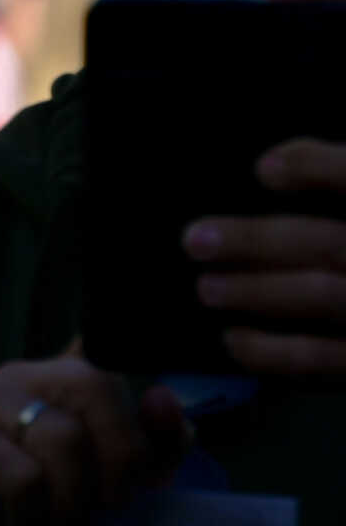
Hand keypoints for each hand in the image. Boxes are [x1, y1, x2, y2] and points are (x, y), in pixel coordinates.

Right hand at [0, 354, 186, 525]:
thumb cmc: (58, 519)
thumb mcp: (120, 483)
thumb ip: (154, 444)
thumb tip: (164, 400)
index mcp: (59, 380)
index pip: (112, 372)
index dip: (134, 434)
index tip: (129, 486)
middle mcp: (18, 376)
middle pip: (92, 386)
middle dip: (116, 460)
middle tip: (100, 508)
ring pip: (61, 436)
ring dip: (70, 497)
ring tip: (52, 519)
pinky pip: (22, 475)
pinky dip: (31, 512)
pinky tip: (16, 523)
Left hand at [188, 137, 345, 380]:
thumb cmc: (342, 247)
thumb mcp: (343, 212)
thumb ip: (330, 184)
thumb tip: (262, 170)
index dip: (317, 167)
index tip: (263, 169)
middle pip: (328, 243)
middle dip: (258, 240)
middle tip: (194, 241)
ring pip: (323, 295)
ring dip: (257, 291)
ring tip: (206, 289)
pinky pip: (324, 358)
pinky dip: (273, 351)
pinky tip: (233, 339)